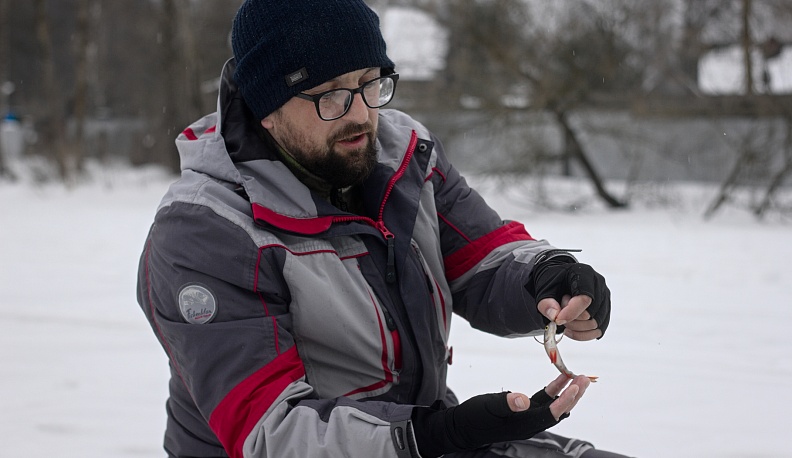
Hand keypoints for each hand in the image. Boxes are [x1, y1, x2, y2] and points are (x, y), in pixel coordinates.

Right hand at [411, 375, 589, 457]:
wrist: (460, 427)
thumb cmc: (473, 419)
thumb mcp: (488, 408)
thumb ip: (506, 404)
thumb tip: (524, 400)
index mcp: (524, 424)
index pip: (552, 413)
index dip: (566, 399)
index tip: (578, 385)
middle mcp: (529, 423)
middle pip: (558, 410)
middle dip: (573, 395)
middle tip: (585, 379)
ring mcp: (526, 418)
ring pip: (553, 405)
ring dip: (566, 391)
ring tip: (577, 377)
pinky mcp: (522, 412)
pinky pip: (543, 401)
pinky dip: (553, 390)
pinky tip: (558, 380)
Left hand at [527, 256, 610, 339]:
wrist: (558, 279)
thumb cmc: (552, 281)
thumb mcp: (543, 288)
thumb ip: (546, 302)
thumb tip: (555, 317)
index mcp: (585, 275)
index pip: (585, 299)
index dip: (571, 313)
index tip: (557, 320)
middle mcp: (599, 287)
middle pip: (591, 314)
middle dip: (571, 320)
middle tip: (557, 315)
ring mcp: (604, 300)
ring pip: (595, 325)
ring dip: (576, 329)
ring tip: (563, 320)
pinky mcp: (604, 313)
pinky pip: (598, 331)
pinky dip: (582, 335)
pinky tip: (570, 330)